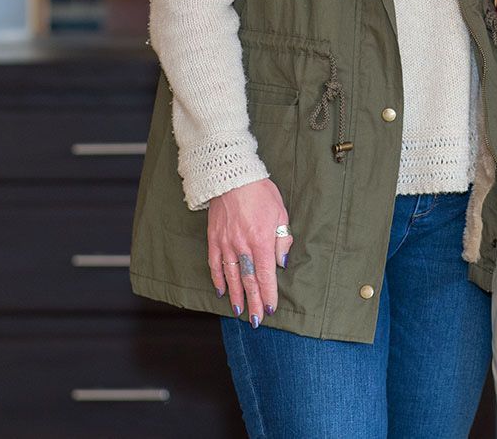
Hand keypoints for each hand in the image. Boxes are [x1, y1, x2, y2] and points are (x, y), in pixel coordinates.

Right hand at [206, 178, 294, 325]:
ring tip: (239, 311)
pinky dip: (217, 279)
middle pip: (248, 281)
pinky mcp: (214, 239)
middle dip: (253, 302)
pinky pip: (215, 264)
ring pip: (230, 276)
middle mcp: (242, 246)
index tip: (270, 309)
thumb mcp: (281, 213)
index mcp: (260, 241)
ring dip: (236, 295)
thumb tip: (280, 262)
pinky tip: (221, 291)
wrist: (232, 176)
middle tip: (255, 321)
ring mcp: (225, 244)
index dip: (269, 294)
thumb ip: (282, 239)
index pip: (266, 275)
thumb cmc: (260, 193)